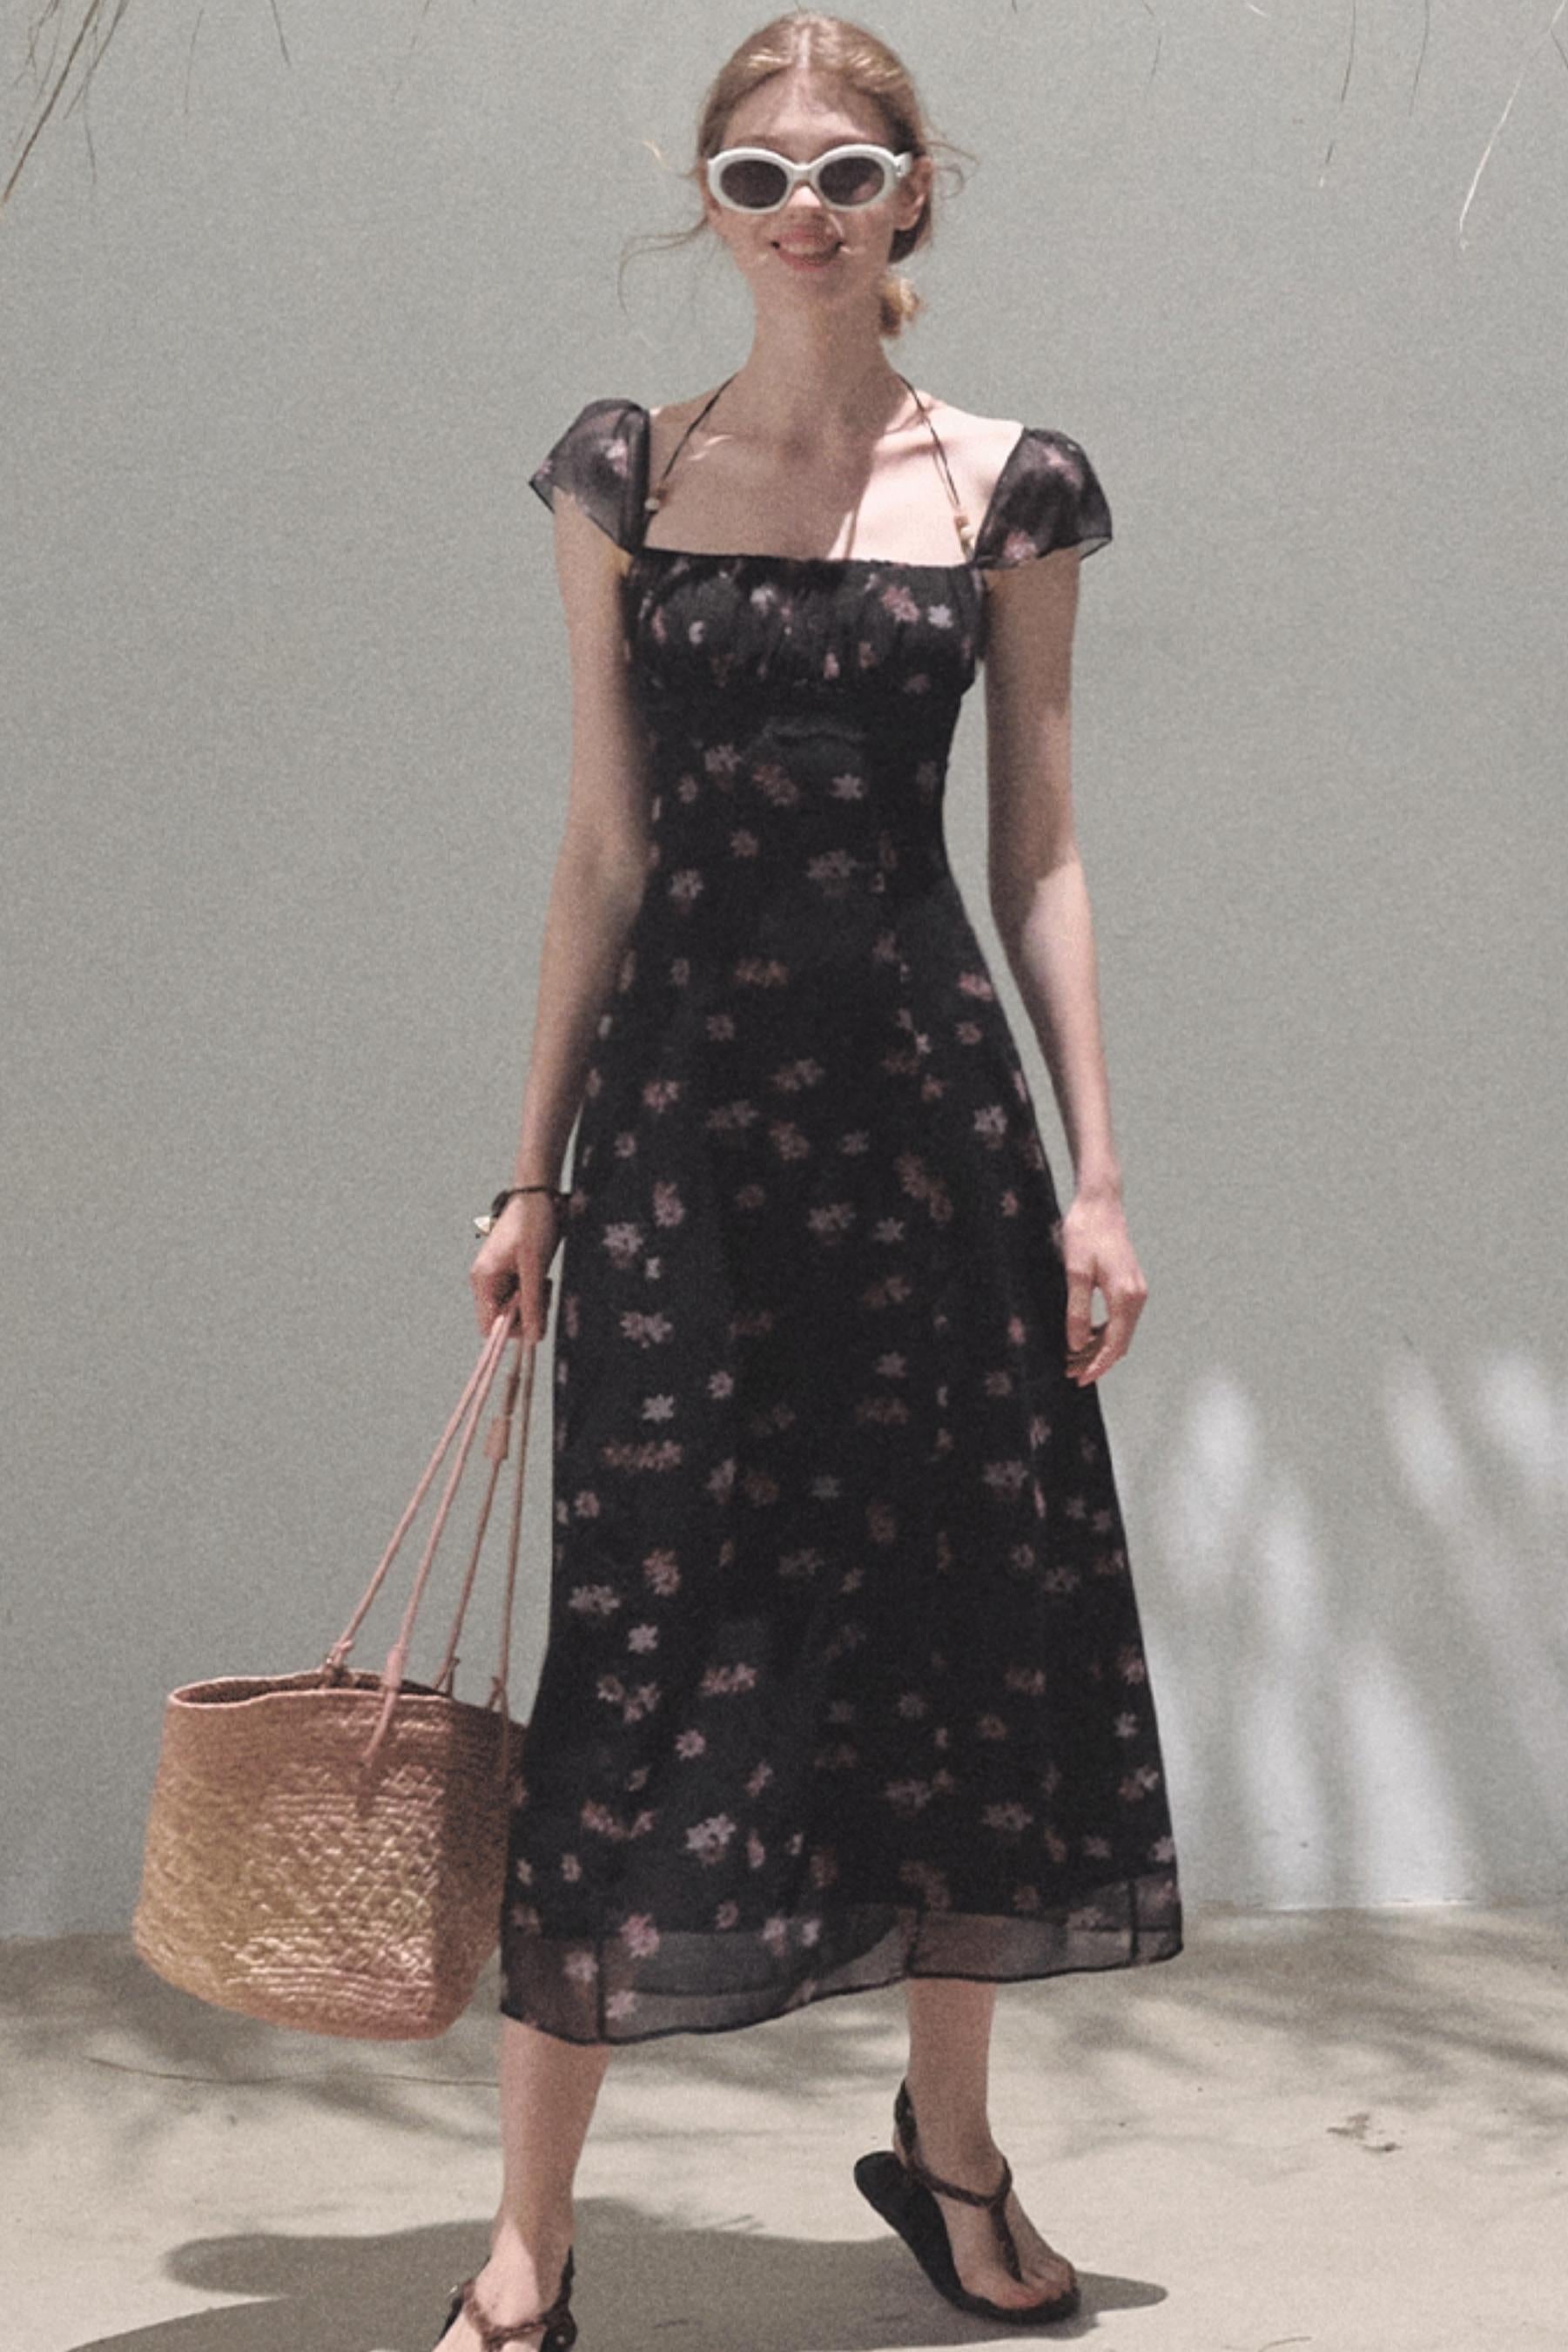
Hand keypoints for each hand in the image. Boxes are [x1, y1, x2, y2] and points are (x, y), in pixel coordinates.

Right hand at [470, 1191, 561, 1344]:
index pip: (490, 1328)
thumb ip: (533, 1302)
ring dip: (532, 1301)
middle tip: (543, 1292)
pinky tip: (541, 1275)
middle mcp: (485, 1282)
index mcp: (484, 1281)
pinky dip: (533, 1291)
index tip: (534, 1314)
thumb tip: (535, 1338)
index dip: (512, 1329)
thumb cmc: (533, 1224)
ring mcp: (497, 1276)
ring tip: (543, 1280)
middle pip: (503, 1319)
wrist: (538, 1195)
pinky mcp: (510, 1271)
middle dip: (526, 1313)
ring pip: (514, 1307)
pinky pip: (520, 1294)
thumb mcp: (535, 1266)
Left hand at [1058, 1193, 1147, 1384]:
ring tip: (1073, 1358)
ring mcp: (1136, 1290)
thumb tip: (1076, 1345)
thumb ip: (1077, 1311)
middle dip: (1096, 1361)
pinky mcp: (1130, 1284)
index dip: (1096, 1366)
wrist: (1100, 1203)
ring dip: (1099, 1348)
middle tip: (1070, 1373)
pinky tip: (1084, 1336)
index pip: (1114, 1345)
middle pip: (1120, 1343)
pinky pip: (1120, 1319)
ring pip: (1121, 1332)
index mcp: (1125, 1296)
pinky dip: (1104, 1332)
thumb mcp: (1075, 1272)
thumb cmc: (1085, 1233)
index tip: (1077, 1379)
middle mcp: (1137, 1297)